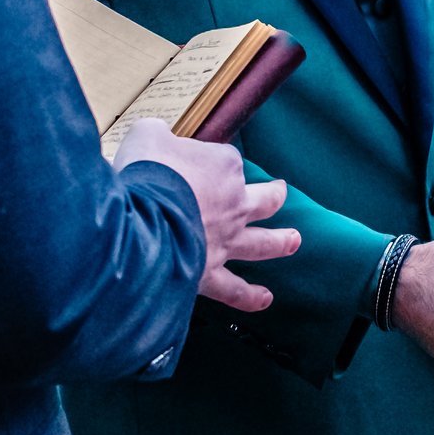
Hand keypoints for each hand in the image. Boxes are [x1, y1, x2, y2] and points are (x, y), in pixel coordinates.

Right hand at [113, 119, 299, 311]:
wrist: (140, 220)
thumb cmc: (145, 173)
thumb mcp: (146, 137)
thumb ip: (155, 135)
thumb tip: (156, 136)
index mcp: (222, 166)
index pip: (225, 161)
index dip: (208, 161)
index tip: (188, 164)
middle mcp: (233, 202)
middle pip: (263, 199)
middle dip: (274, 196)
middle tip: (281, 192)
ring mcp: (226, 239)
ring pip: (262, 242)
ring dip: (280, 242)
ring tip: (294, 241)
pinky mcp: (210, 271)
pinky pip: (235, 288)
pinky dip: (250, 296)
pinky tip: (264, 299)